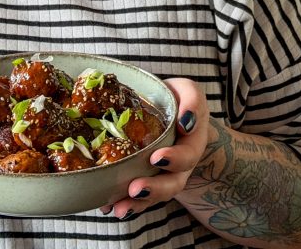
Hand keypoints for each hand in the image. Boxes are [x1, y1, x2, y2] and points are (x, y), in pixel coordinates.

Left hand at [103, 77, 208, 220]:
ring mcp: (163, 176)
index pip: (188, 155)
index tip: (156, 158)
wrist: (168, 114)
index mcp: (191, 143)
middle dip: (154, 189)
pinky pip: (138, 198)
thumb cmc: (176, 101)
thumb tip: (185, 120)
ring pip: (155, 196)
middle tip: (135, 189)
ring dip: (138, 203)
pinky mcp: (145, 180)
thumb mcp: (188, 92)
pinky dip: (125, 204)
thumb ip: (192, 101)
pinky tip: (107, 207)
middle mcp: (180, 165)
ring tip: (119, 207)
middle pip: (173, 183)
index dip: (175, 160)